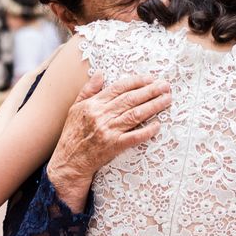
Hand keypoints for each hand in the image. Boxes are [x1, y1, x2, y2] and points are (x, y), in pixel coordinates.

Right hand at [46, 73, 171, 209]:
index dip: (137, 82)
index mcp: (94, 104)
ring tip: (167, 99)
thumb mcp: (76, 107)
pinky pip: (134, 137)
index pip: (119, 88)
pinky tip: (158, 125)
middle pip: (131, 99)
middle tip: (166, 86)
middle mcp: (102, 115)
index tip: (151, 78)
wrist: (69, 162)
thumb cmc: (73, 134)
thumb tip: (100, 73)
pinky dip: (146, 131)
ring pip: (135, 115)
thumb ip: (89, 90)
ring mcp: (109, 131)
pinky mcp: (114, 146)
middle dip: (150, 91)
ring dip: (153, 106)